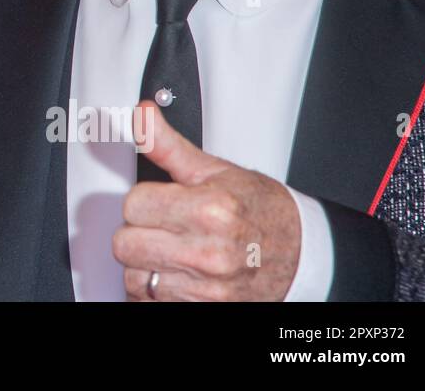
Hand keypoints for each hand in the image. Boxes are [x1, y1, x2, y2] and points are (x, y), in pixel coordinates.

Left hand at [114, 100, 300, 300]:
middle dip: (138, 231)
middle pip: (125, 244)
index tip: (160, 200)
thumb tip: (142, 115)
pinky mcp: (204, 309)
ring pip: (134, 277)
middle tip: (163, 226)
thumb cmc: (260, 209)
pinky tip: (175, 273)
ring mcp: (207, 288)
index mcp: (210, 211)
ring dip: (144, 264)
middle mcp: (209, 253)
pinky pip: (149, 302)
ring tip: (170, 250)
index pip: (133, 205)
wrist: (299, 252)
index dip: (143, 200)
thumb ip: (168, 145)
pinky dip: (155, 290)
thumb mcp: (214, 169)